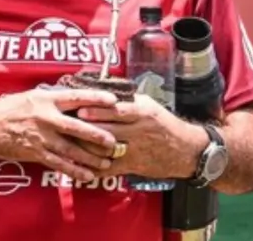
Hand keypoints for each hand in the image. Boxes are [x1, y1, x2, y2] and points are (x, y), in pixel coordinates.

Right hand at [0, 88, 119, 182]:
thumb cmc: (10, 108)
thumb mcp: (32, 96)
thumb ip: (54, 98)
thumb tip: (77, 98)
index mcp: (46, 100)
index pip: (75, 97)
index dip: (95, 98)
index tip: (113, 100)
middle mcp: (45, 118)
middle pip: (77, 127)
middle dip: (97, 135)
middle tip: (114, 141)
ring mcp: (41, 137)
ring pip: (71, 149)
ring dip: (90, 157)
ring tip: (106, 162)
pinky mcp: (36, 152)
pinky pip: (59, 164)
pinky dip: (75, 171)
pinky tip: (88, 175)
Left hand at [77, 93, 207, 179]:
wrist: (187, 150)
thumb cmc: (163, 123)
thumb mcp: (149, 105)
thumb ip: (126, 98)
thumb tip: (100, 85)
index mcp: (142, 113)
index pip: (116, 110)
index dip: (97, 110)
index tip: (79, 108)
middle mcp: (138, 131)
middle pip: (107, 130)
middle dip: (85, 128)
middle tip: (65, 124)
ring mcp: (135, 150)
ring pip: (105, 150)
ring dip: (85, 147)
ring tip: (66, 141)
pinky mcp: (132, 166)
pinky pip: (109, 168)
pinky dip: (92, 167)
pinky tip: (77, 164)